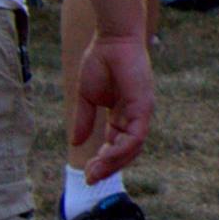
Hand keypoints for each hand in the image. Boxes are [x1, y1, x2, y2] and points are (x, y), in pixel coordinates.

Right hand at [71, 33, 152, 181]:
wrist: (112, 39)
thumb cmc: (101, 61)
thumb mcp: (87, 97)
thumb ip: (84, 119)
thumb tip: (75, 142)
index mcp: (122, 114)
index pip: (116, 144)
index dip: (104, 161)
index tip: (88, 174)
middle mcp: (134, 115)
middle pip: (126, 150)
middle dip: (109, 167)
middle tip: (91, 180)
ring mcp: (141, 111)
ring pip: (132, 147)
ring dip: (114, 163)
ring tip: (95, 173)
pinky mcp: (143, 105)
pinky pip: (135, 135)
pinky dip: (121, 149)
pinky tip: (105, 158)